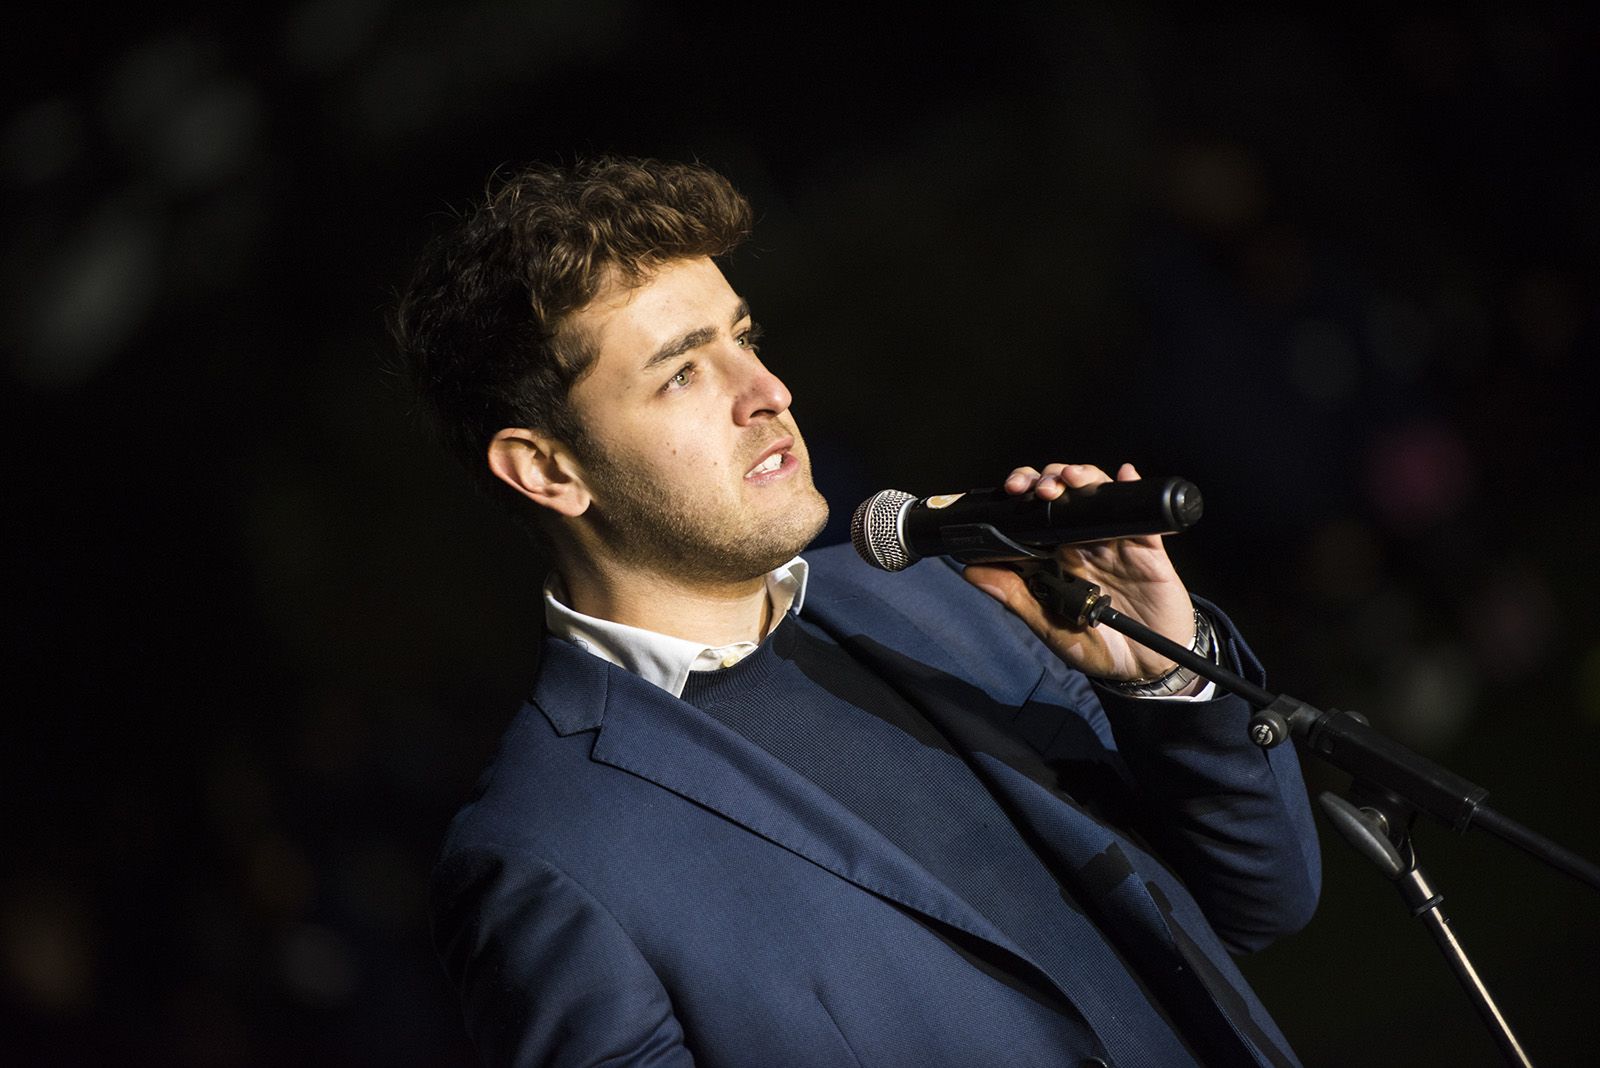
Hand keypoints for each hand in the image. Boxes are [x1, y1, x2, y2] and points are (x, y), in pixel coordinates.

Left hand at [962, 462, 1196, 680]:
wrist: (1145, 666)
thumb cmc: (1096, 646)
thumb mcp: (1048, 626)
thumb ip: (1014, 597)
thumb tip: (970, 571)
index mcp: (1056, 558)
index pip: (1034, 516)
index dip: (1021, 496)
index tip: (1009, 490)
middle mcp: (1083, 543)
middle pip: (1063, 496)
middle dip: (1046, 480)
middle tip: (1035, 488)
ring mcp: (1114, 543)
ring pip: (1096, 496)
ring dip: (1081, 477)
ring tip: (1067, 480)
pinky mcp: (1145, 549)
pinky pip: (1140, 516)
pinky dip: (1130, 489)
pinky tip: (1122, 475)